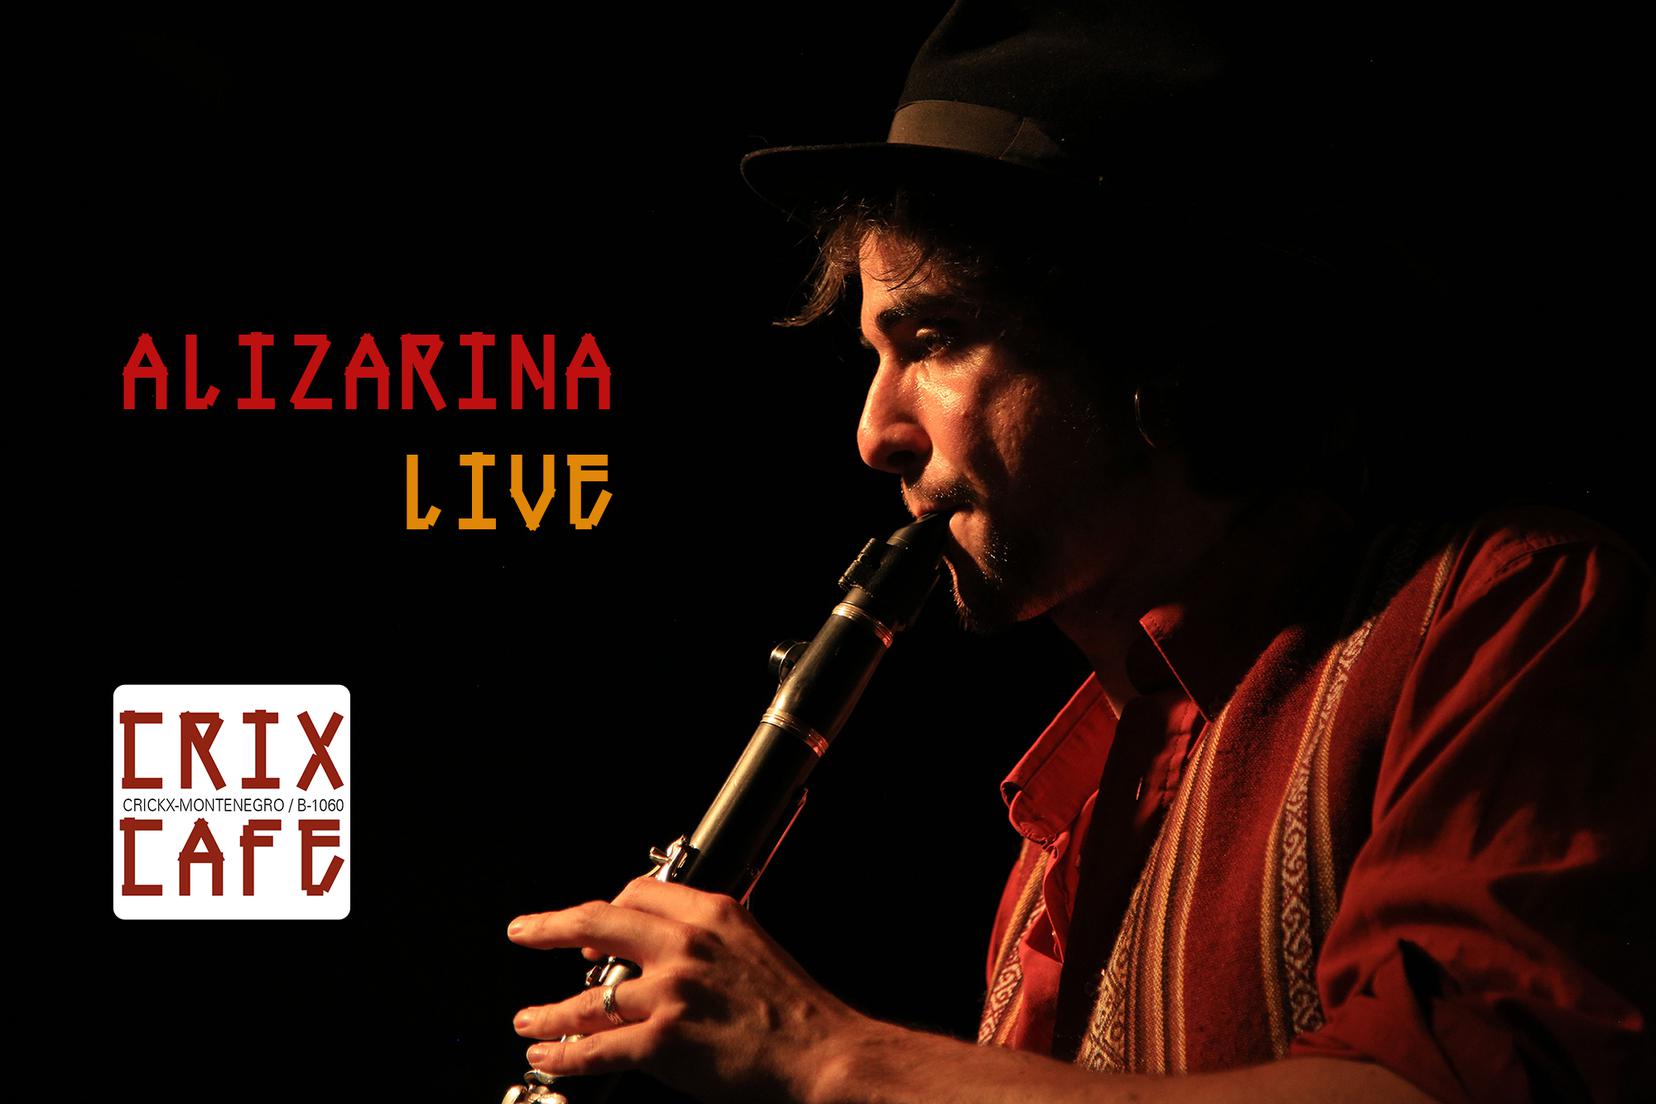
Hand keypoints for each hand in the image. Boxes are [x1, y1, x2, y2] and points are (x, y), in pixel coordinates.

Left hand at [508, 877, 870, 1103]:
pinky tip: (548, 1054)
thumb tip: (658, 955)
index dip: (605, 911)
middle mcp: (685, 944)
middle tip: (524, 932)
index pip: (638, 894)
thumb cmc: (795, 1010)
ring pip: (587, 998)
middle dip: (550, 927)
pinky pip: (595, 1045)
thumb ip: (706, 942)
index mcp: (712, 913)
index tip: (587, 930)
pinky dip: (563, 1053)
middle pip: (597, 922)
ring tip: (528, 1022)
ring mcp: (670, 992)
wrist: (823, 1053)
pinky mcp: (663, 1040)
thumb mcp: (751, 949)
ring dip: (547, 1012)